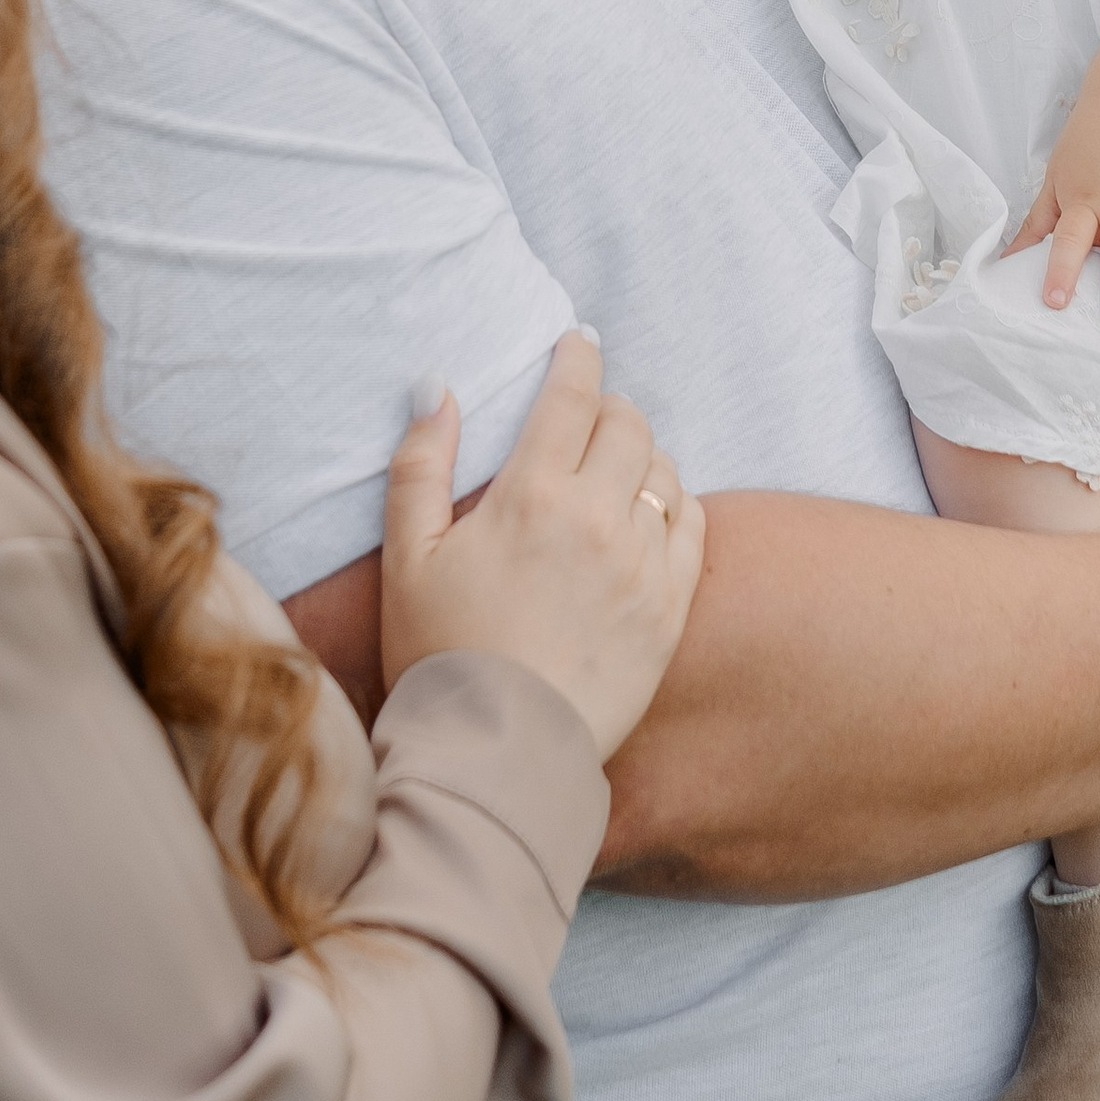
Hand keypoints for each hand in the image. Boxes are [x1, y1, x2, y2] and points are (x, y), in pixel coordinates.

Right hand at [381, 331, 706, 761]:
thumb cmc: (439, 654)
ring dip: (641, 457)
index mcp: (533, 496)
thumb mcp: (406, 557)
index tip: (578, 345)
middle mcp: (599, 519)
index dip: (578, 358)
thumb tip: (440, 386)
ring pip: (664, 471)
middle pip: (628, 424)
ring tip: (614, 472)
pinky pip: (693, 527)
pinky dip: (674, 505)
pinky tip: (648, 517)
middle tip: (588, 418)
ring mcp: (643, 566)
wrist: (497, 755)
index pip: (573, 395)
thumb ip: (421, 463)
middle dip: (608, 407)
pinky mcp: (671, 610)